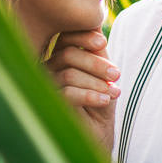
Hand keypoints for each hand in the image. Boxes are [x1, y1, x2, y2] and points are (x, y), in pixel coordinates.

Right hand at [45, 29, 119, 151]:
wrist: (98, 132)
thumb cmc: (100, 98)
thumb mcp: (103, 72)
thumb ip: (98, 52)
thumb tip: (97, 30)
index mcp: (59, 56)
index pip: (65, 37)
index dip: (84, 36)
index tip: (104, 43)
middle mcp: (47, 69)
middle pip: (67, 54)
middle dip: (95, 63)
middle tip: (116, 74)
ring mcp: (45, 87)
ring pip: (68, 74)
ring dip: (95, 81)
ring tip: (114, 91)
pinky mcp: (49, 105)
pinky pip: (66, 93)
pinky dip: (89, 94)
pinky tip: (105, 99)